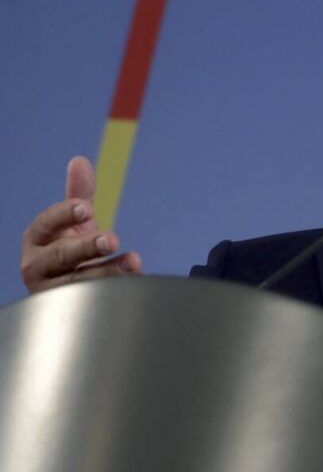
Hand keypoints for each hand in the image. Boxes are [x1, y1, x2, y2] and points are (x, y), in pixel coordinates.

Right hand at [20, 156, 141, 293]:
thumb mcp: (74, 224)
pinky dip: (115, 291)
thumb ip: (78, 194)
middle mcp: (37, 264)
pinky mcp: (69, 309)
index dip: (64, 214)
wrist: (69, 291)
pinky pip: (92, 301)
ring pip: (78, 281)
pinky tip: (136, 280)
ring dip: (109, 271)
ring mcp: (51, 290)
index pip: (46, 223)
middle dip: (87, 246)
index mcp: (37, 237)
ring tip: (135, 261)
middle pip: (60, 255)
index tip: (86, 207)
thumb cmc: (71, 251)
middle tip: (113, 238)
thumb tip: (79, 161)